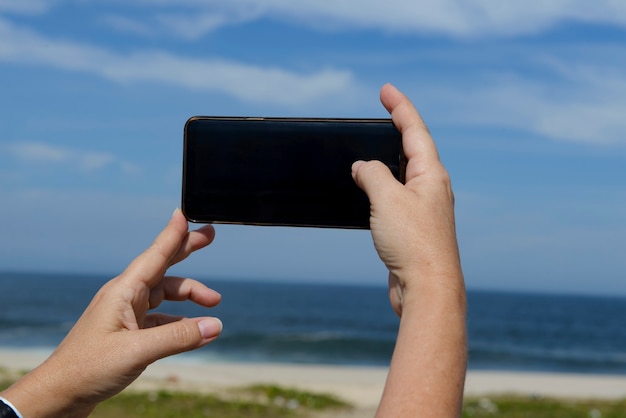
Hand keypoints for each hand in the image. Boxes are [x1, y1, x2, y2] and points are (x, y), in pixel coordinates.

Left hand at [2, 209, 222, 417]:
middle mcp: (126, 297)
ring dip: (189, 295)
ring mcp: (127, 315)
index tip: (185, 214)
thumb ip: (178, 338)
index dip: (173, 234)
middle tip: (209, 235)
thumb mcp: (137, 352)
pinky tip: (194, 330)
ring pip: (165, 295)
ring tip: (214, 301)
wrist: (59, 395)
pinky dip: (180, 322)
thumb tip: (216, 326)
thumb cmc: (88, 369)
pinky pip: (161, 320)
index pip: (155, 255)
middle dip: (186, 250)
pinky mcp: (128, 333)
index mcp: (124, 291)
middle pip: (163, 266)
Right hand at [352, 83, 462, 315]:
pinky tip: (368, 193)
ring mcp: (423, 209)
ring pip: (403, 175)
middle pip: (413, 149)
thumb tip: (362, 167)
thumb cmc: (413, 242)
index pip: (415, 130)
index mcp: (431, 175)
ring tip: (370, 150)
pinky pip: (395, 198)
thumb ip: (372, 175)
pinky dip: (380, 188)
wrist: (427, 289)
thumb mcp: (387, 199)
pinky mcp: (413, 229)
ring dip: (387, 161)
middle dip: (398, 129)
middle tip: (383, 112)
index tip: (386, 90)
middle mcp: (431, 189)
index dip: (400, 107)